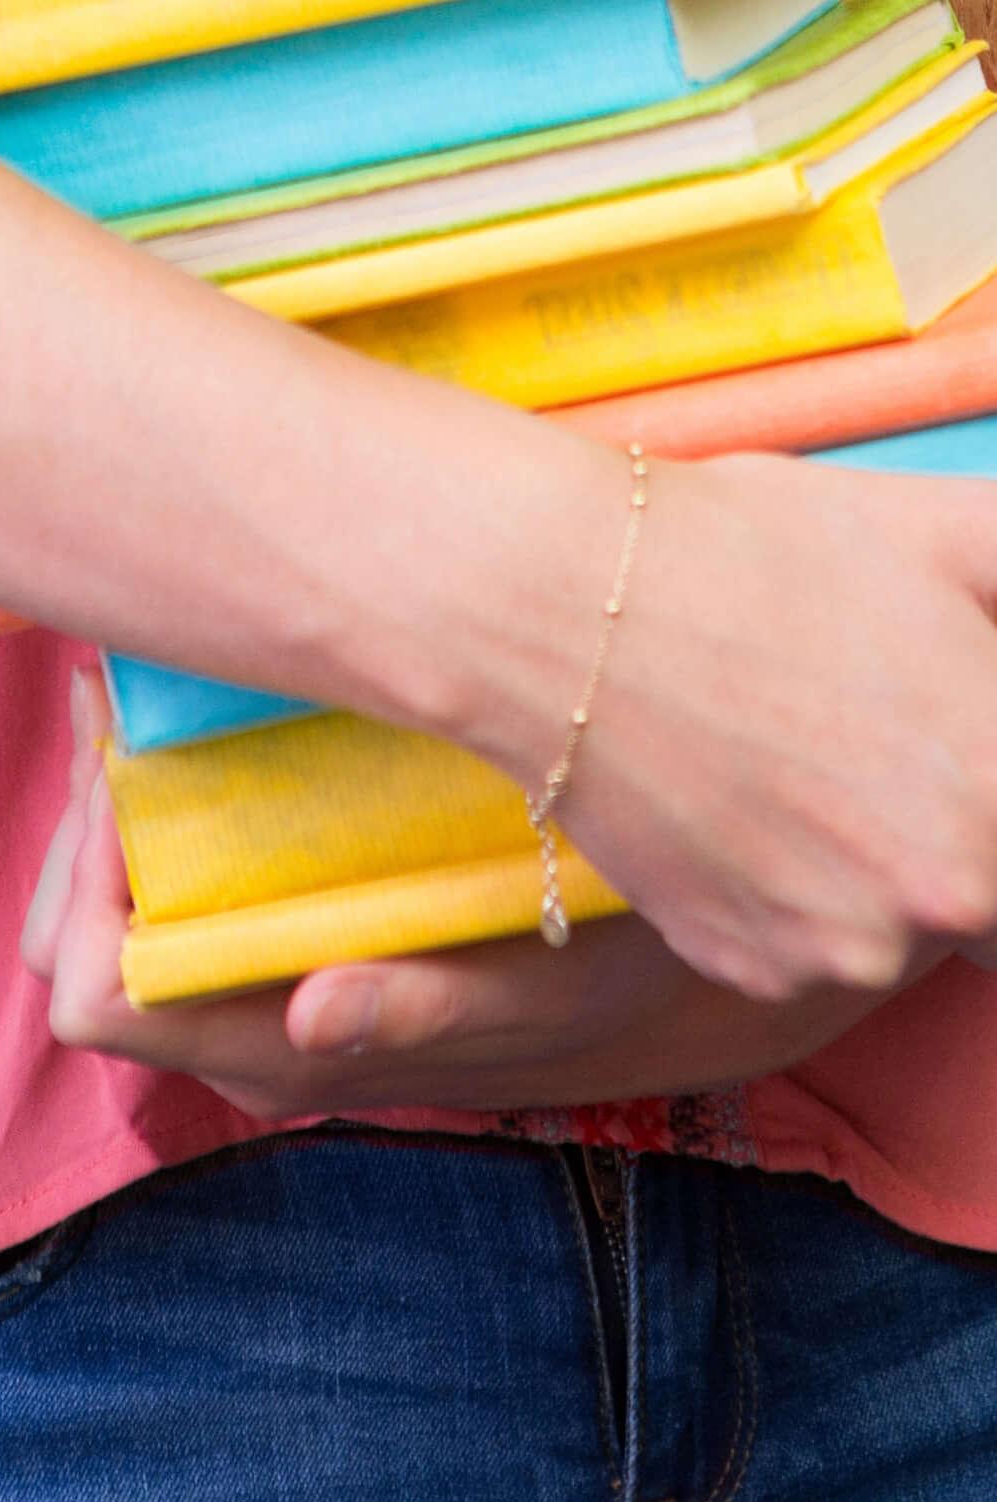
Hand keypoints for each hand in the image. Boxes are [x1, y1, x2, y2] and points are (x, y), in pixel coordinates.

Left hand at [32, 738, 943, 1113]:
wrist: (655, 964)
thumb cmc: (605, 972)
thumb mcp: (547, 984)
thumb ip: (431, 1008)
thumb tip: (315, 1018)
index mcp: (278, 1052)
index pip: (96, 999)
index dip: (83, 894)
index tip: (127, 776)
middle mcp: (238, 1029)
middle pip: (68, 943)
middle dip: (85, 827)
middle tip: (127, 709)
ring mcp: (244, 987)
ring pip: (103, 905)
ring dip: (111, 805)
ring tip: (147, 704)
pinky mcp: (268, 936)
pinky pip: (161, 875)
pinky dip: (154, 801)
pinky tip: (188, 723)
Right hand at [492, 453, 996, 1007]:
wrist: (549, 606)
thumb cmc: (756, 552)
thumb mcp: (960, 534)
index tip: (963, 756)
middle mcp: (945, 898)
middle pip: (990, 890)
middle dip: (963, 821)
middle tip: (882, 744)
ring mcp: (840, 948)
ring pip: (911, 926)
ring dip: (888, 866)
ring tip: (811, 758)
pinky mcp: (747, 967)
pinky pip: (816, 948)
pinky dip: (800, 892)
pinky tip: (751, 798)